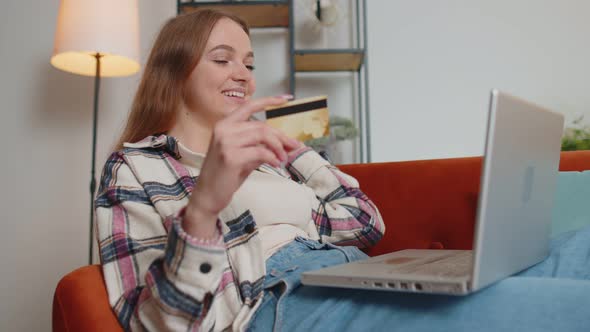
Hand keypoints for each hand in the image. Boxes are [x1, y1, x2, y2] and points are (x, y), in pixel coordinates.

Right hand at [182, 95, 300, 237]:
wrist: (207, 195)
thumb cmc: (225, 175)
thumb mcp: (243, 155)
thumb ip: (260, 145)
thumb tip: (287, 144)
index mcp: (225, 125)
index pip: (249, 106)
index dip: (269, 101)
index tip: (287, 99)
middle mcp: (223, 129)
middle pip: (262, 126)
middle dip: (282, 137)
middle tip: (294, 147)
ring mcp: (225, 142)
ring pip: (263, 136)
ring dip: (279, 148)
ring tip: (284, 159)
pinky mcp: (231, 156)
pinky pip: (261, 152)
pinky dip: (273, 158)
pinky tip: (276, 164)